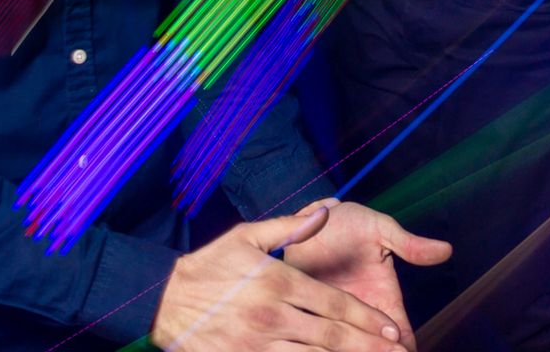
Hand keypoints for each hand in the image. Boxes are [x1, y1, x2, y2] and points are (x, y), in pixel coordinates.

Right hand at [150, 204, 409, 351]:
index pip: (334, 305)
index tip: (389, 328)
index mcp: (277, 282)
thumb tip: (326, 211)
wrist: (160, 300)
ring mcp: (257, 343)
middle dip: (367, 346)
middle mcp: (272, 316)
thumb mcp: (246, 236)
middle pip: (331, 337)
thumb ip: (289, 227)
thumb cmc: (208, 266)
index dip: (366, 319)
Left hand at [283, 199, 450, 350]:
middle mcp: (360, 314)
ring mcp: (335, 318)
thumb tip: (446, 249)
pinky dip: (321, 348)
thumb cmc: (346, 224)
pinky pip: (318, 341)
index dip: (403, 349)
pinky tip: (316, 349)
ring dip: (349, 351)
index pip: (400, 336)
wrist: (305, 222)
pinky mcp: (310, 317)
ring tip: (342, 351)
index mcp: (383, 299)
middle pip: (374, 348)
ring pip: (346, 348)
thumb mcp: (380, 230)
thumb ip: (409, 245)